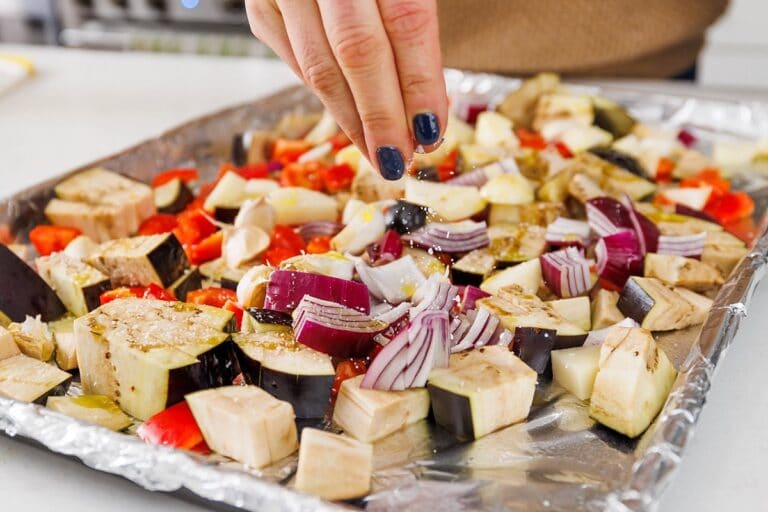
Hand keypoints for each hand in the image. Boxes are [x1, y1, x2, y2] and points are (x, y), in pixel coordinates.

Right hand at [246, 0, 447, 179]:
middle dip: (383, 117)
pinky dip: (325, 95)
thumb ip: (413, 16)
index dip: (421, 83)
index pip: (407, 23)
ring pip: (318, 67)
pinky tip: (349, 119)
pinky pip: (295, 60)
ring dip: (352, 121)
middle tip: (401, 161)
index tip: (434, 131)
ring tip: (378, 153)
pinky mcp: (259, 2)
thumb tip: (426, 103)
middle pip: (357, 52)